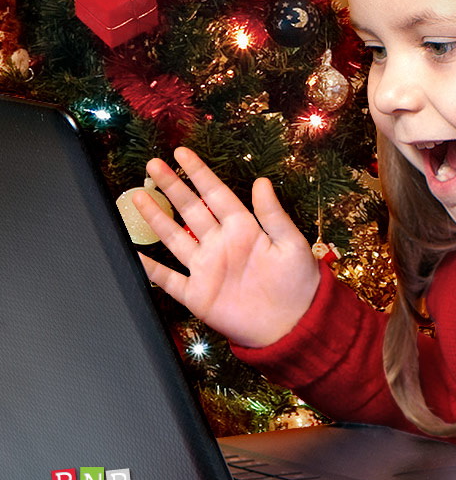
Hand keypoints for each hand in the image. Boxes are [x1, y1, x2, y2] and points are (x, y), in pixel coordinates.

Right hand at [132, 147, 320, 347]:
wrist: (293, 325)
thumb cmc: (299, 283)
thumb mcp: (291, 243)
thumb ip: (273, 214)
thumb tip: (261, 181)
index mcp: (244, 229)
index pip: (216, 194)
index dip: (199, 174)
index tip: (181, 154)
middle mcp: (221, 244)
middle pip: (190, 209)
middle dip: (171, 187)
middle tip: (152, 166)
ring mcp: (207, 268)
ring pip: (174, 237)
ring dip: (156, 217)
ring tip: (138, 195)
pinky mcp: (198, 294)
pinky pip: (167, 278)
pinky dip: (149, 268)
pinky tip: (133, 253)